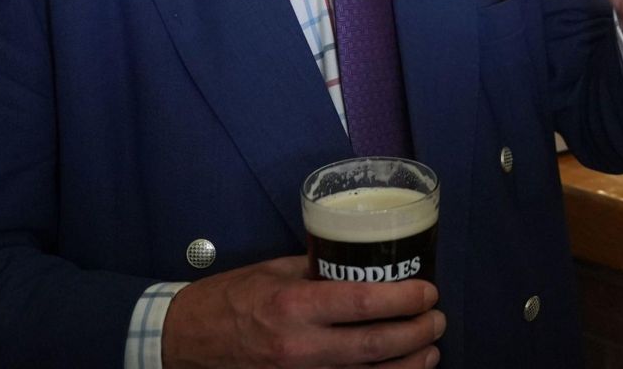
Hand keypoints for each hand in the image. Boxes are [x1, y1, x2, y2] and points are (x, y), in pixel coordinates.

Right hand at [161, 255, 443, 368]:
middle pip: (375, 346)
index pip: (363, 303)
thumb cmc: (230, 299)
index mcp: (294, 306)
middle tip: (437, 319)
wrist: (185, 341)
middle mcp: (300, 348)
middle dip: (418, 333)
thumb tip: (362, 264)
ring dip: (409, 367)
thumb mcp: (274, 272)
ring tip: (430, 351)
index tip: (428, 290)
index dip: (405, 299)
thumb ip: (319, 271)